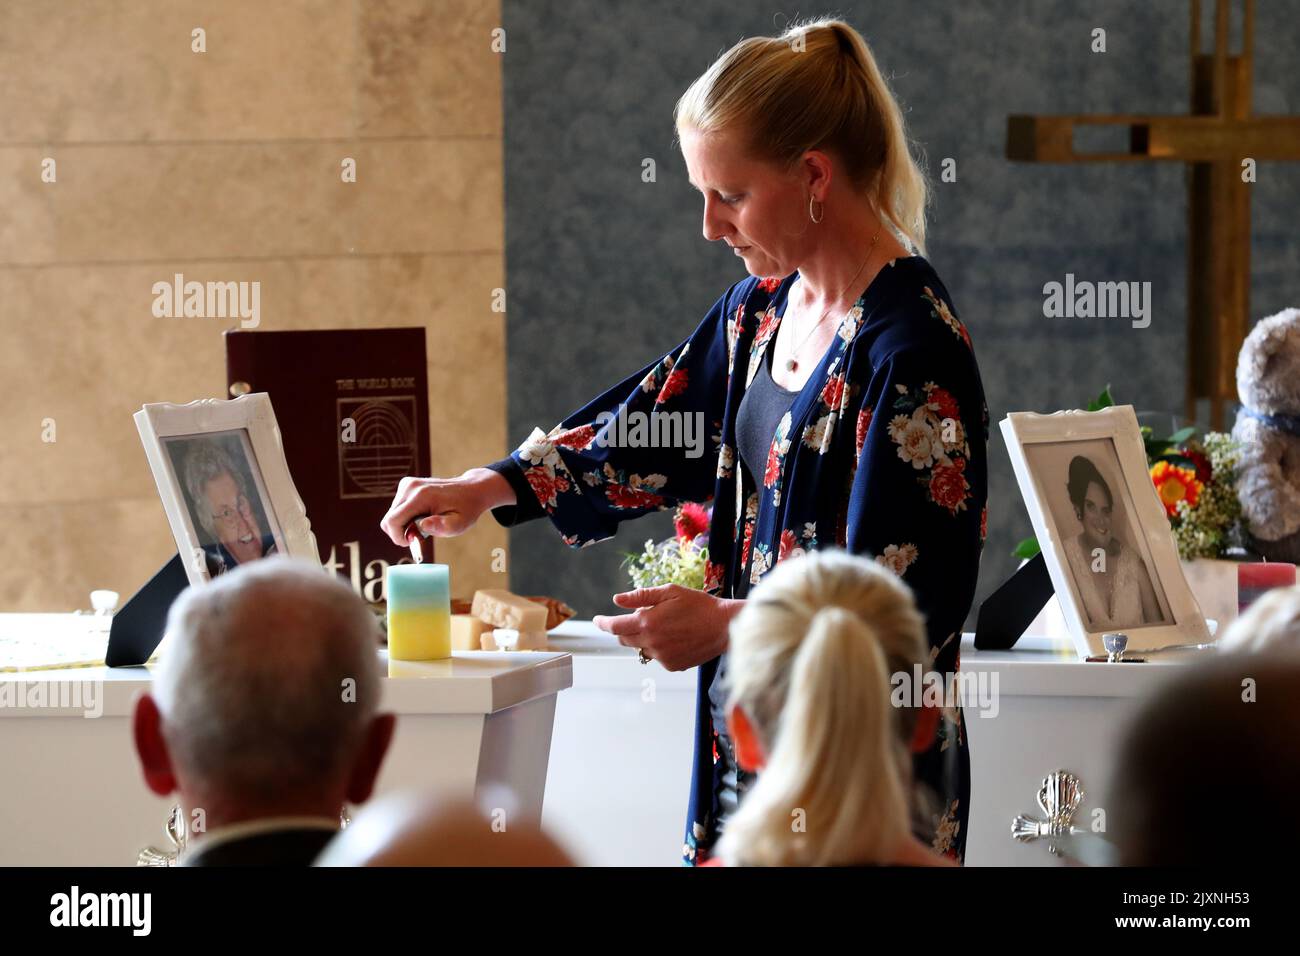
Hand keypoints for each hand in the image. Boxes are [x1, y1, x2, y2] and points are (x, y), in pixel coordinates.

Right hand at [379, 468, 513, 545]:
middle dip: (402, 532)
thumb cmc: (465, 509)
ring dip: (405, 524)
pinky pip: (397, 508)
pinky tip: (423, 516)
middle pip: (389, 519)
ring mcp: (407, 484)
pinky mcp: (407, 485)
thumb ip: (442, 527)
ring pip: (392, 515)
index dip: (398, 537)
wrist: (470, 490)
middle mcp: (410, 487)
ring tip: (426, 523)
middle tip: (422, 536)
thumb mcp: (459, 523)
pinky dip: (406, 517)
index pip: (392, 521)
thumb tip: (423, 526)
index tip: (412, 543)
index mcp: (421, 496)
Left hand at [593, 584, 741, 671]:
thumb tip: (617, 600)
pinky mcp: (672, 665)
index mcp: (648, 623)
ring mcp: (661, 657)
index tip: (597, 621)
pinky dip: (659, 646)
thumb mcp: (669, 592)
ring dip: (644, 637)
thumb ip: (641, 597)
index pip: (615, 626)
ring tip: (665, 624)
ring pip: (641, 648)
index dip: (603, 623)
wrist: (723, 627)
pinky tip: (675, 637)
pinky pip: (656, 656)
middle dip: (624, 628)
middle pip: (625, 639)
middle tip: (637, 617)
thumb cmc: (698, 605)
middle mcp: (651, 643)